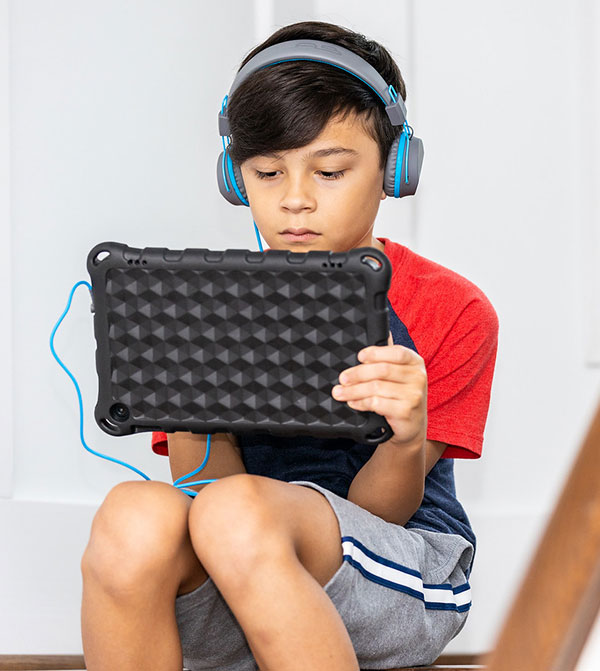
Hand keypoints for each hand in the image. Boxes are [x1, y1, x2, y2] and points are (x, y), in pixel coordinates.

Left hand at [331, 332, 426, 446]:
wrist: (412, 427)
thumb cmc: (401, 395)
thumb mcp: (400, 374)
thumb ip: (389, 356)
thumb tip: (382, 330)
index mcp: (415, 362)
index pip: (396, 352)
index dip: (376, 353)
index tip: (359, 356)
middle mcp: (418, 377)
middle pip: (382, 370)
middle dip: (357, 373)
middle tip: (342, 378)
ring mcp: (413, 395)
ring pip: (376, 388)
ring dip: (353, 390)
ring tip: (340, 392)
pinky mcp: (405, 411)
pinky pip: (377, 403)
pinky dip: (361, 402)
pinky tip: (353, 403)